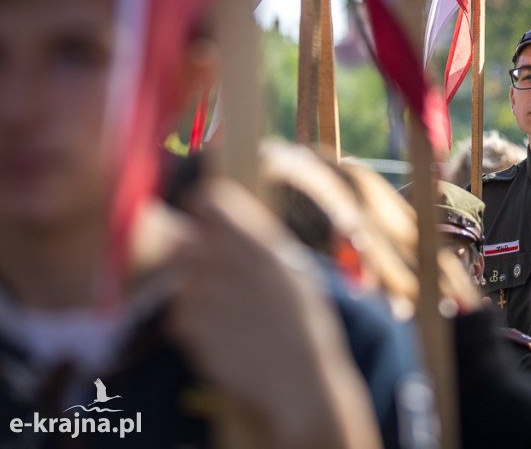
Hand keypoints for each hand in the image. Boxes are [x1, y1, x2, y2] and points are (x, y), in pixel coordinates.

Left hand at [170, 179, 381, 448]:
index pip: (208, 200)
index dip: (204, 209)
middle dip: (198, 255)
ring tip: (229, 312)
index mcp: (257, 241)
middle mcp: (226, 260)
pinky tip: (223, 334)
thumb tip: (224, 218)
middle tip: (221, 276)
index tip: (207, 220)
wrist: (298, 378)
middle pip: (185, 238)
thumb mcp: (295, 269)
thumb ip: (258, 240)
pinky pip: (177, 312)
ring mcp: (202, 292)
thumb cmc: (305, 324)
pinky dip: (193, 322)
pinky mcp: (186, 325)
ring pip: (180, 276)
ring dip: (196, 289)